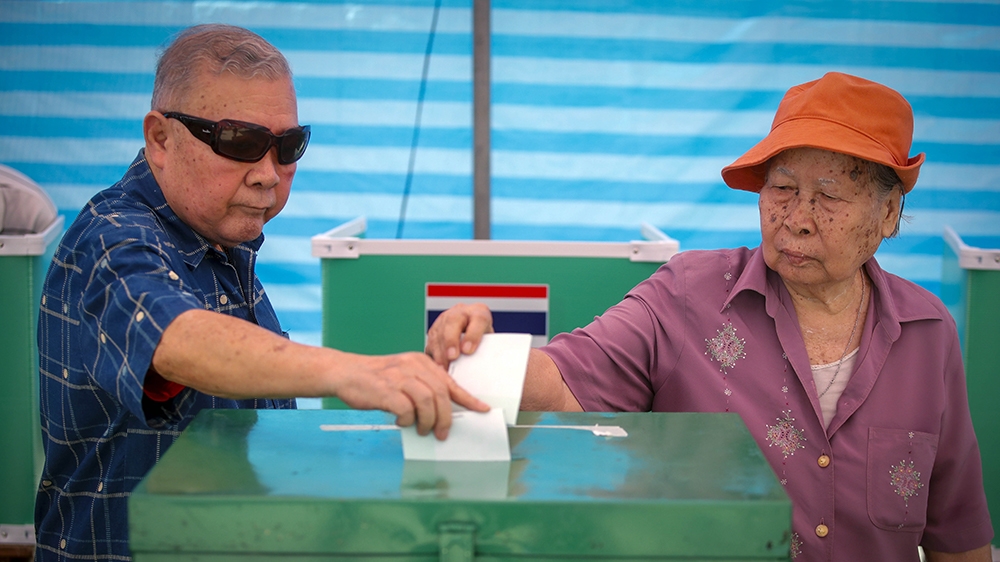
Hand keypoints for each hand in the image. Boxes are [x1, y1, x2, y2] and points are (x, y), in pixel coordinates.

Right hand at [337, 351, 488, 439]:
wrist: (346, 372)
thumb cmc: (376, 379)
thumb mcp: (404, 374)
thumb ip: (421, 386)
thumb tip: (440, 412)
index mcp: (421, 362)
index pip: (449, 382)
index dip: (468, 398)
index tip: (482, 409)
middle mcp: (413, 367)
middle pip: (441, 394)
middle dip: (445, 418)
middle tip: (442, 433)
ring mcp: (399, 377)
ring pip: (427, 402)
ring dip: (428, 421)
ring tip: (422, 430)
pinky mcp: (386, 390)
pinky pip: (406, 410)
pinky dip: (407, 420)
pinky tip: (401, 421)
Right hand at [425, 303, 493, 367]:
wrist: (473, 334)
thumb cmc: (484, 340)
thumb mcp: (491, 342)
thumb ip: (487, 349)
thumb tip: (483, 365)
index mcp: (479, 312)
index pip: (478, 319)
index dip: (473, 335)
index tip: (468, 351)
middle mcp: (461, 312)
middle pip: (453, 320)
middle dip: (451, 340)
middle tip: (452, 357)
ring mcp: (445, 319)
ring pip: (439, 331)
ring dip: (440, 351)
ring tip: (444, 367)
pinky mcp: (434, 330)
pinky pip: (431, 341)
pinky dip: (434, 355)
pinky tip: (438, 366)